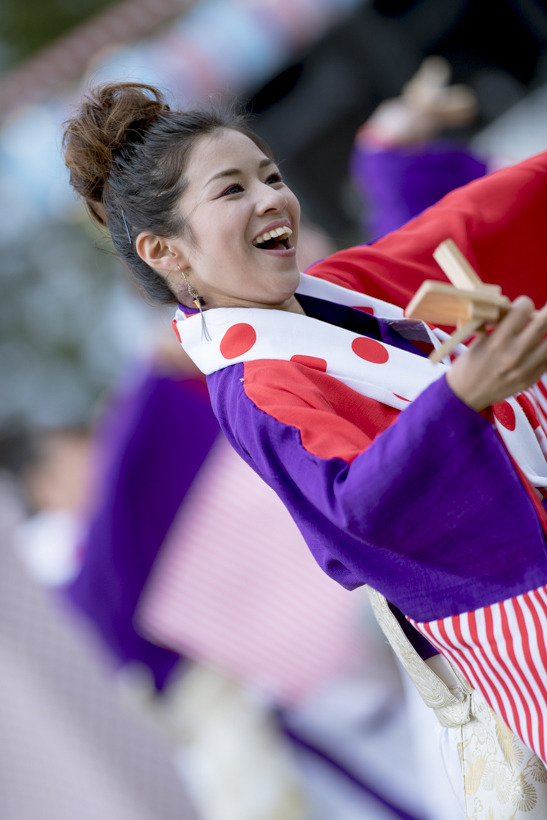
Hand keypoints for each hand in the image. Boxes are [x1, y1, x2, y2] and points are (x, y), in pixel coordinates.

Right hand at [446, 296, 546, 411]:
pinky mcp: (531, 380)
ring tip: (540, 331)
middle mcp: (513, 354)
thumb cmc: (469, 365)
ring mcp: (525, 369)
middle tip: (543, 312)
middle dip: (545, 312)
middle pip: (544, 322)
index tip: (522, 306)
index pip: (523, 310)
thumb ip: (501, 326)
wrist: (465, 395)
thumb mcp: (479, 341)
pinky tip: (538, 348)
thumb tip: (519, 312)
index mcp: (497, 341)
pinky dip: (544, 351)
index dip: (524, 303)